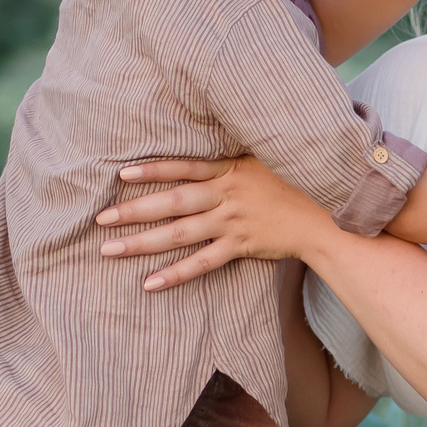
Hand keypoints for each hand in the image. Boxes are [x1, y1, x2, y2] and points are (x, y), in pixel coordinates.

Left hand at [97, 157, 334, 290]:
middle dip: (133, 210)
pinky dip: (176, 274)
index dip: (152, 170)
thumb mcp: (266, 157)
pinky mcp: (241, 246)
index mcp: (230, 170)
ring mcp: (232, 222)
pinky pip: (203, 263)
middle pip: (172, 202)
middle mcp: (226, 195)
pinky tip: (149, 283)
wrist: (327, 214)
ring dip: (142, 242)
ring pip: (179, 233)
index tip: (120, 174)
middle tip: (100, 218)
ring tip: (109, 249)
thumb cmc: (296, 181)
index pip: (183, 168)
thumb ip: (235, 154)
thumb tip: (209, 143)